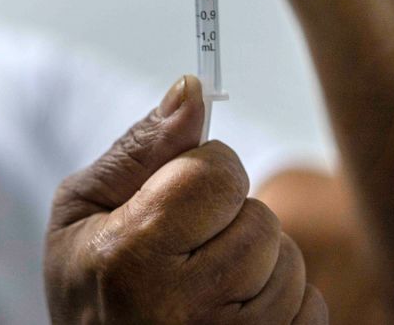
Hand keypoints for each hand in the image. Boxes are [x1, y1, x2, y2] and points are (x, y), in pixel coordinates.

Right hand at [44, 75, 326, 323]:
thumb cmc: (88, 285)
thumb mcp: (82, 208)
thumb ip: (140, 148)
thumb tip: (192, 89)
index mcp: (131, 255)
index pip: (217, 174)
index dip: (201, 172)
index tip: (175, 195)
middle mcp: (186, 307)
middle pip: (259, 219)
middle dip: (229, 220)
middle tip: (185, 248)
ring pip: (289, 261)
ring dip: (256, 262)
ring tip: (205, 282)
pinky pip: (311, 308)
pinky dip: (280, 302)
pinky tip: (232, 311)